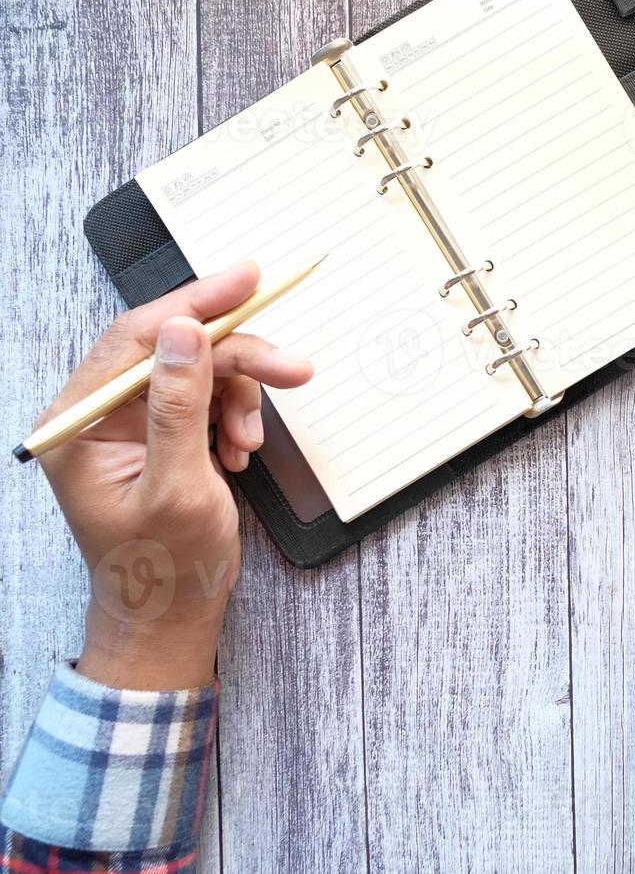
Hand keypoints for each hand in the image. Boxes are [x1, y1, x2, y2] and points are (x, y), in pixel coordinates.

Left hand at [35, 262, 312, 687]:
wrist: (171, 616)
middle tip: (293, 367)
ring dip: (238, 398)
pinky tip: (237, 451)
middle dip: (236, 359)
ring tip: (247, 443)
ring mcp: (130, 425)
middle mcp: (99, 416)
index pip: (136, 338)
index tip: (248, 280)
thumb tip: (180, 333)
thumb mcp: (177, 487)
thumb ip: (177, 406)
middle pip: (174, 349)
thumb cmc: (164, 566)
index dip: (196, 305)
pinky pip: (207, 398)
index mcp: (80, 424)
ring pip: (199, 371)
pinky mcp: (161, 435)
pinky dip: (233, 417)